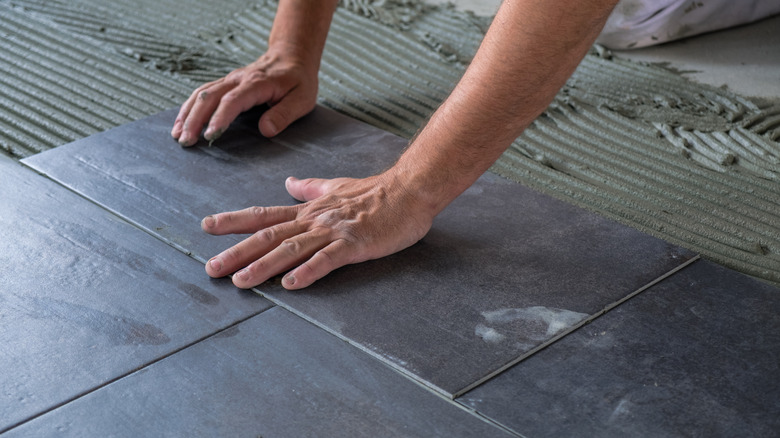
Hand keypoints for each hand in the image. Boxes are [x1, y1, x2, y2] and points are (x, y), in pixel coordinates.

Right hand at [171, 45, 318, 145]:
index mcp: (257, 84)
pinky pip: (202, 93)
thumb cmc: (298, 80)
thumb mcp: (302, 99)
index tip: (210, 136)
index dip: (219, 118)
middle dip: (194, 119)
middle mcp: (238, 79)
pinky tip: (181, 122)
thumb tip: (266, 130)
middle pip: (209, 97)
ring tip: (177, 135)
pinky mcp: (225, 83)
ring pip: (201, 94)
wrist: (292, 56)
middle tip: (186, 141)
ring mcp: (229, 80)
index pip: (233, 101)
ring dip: (187, 114)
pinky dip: (189, 107)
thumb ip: (284, 114)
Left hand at [201, 173, 434, 289]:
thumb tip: (289, 183)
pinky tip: (291, 284)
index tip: (207, 226)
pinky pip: (328, 259)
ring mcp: (334, 232)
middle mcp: (315, 220)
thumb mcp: (336, 186)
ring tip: (240, 281)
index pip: (265, 214)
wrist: (409, 191)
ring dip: (263, 266)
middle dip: (238, 252)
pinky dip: (308, 271)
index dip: (235, 221)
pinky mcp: (354, 244)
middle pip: (269, 236)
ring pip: (291, 248)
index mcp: (309, 210)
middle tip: (211, 268)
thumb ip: (310, 188)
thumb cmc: (376, 192)